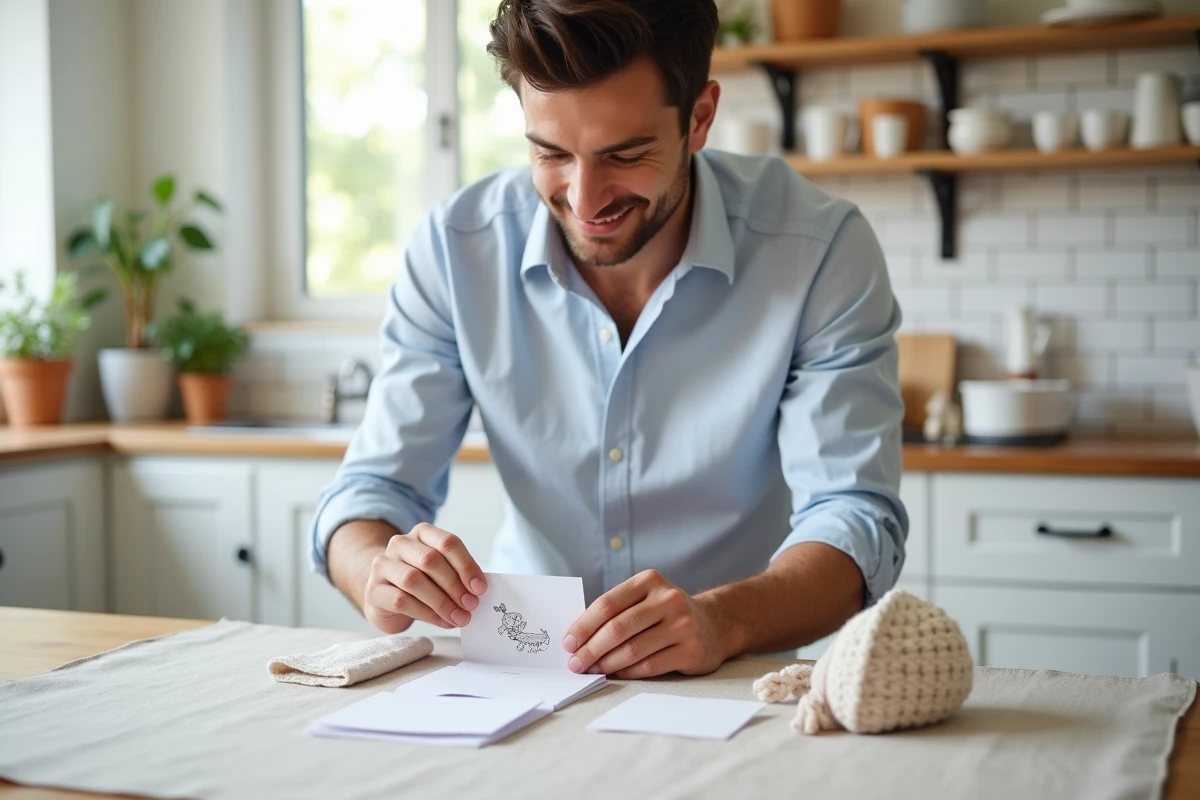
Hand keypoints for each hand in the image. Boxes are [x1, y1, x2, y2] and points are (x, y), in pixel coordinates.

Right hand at [363, 522, 487, 633]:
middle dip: (454, 584)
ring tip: (459, 617)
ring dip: (442, 602)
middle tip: (471, 605)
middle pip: (430, 560)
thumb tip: (478, 591)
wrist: (385, 596)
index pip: (447, 542)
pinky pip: (401, 600)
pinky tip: (442, 622)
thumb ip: (458, 575)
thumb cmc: (421, 582)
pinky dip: (427, 613)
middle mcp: (400, 544)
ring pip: (414, 580)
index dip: (466, 565)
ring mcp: (383, 565)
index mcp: (422, 533)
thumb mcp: (440, 572)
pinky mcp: (373, 590)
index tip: (480, 588)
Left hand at [561, 570, 726, 678]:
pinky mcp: (692, 650)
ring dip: (606, 663)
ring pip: (633, 649)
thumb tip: (577, 639)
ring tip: (592, 670)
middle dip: (591, 649)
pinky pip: (650, 665)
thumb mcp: (645, 599)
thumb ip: (616, 612)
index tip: (567, 643)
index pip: (608, 604)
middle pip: (618, 628)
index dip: (583, 625)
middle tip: (575, 663)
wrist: (714, 624)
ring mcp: (683, 624)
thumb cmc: (666, 614)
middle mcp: (668, 599)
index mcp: (650, 581)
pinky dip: (628, 672)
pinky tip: (616, 674)